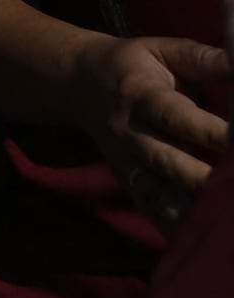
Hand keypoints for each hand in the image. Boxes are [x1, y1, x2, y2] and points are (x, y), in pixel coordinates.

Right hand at [70, 32, 230, 221]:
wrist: (77, 83)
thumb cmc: (134, 65)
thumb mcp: (163, 50)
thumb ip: (205, 59)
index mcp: (141, 96)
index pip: (179, 117)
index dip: (214, 132)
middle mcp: (131, 134)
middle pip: (168, 162)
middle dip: (206, 180)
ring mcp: (126, 162)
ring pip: (158, 194)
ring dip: (191, 213)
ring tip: (222, 224)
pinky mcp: (128, 182)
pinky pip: (152, 210)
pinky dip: (174, 229)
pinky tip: (202, 247)